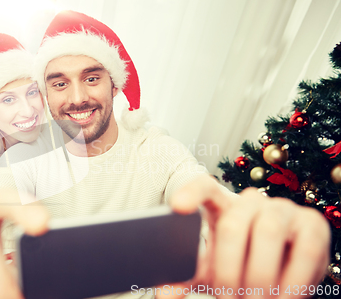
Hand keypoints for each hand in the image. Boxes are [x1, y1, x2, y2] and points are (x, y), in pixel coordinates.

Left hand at [158, 175, 329, 298]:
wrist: (284, 267)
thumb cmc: (241, 263)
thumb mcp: (214, 269)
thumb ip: (189, 278)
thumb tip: (164, 294)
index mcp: (221, 205)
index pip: (204, 188)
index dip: (190, 193)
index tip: (177, 206)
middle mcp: (251, 201)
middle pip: (232, 223)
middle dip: (228, 268)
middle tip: (226, 298)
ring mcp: (283, 209)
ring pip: (267, 233)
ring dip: (259, 276)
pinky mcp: (312, 225)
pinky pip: (304, 250)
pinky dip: (292, 281)